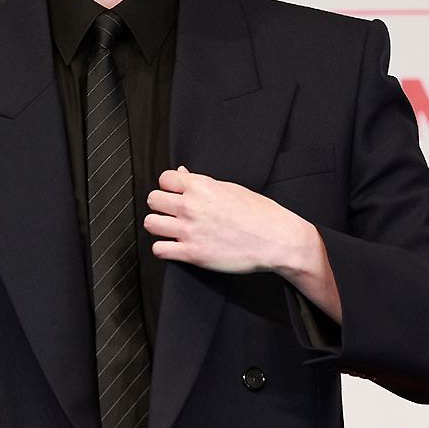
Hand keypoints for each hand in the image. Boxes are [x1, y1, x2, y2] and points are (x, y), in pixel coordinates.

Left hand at [144, 166, 341, 322]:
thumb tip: (181, 174)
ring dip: (159, 227)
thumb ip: (201, 183)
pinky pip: (159, 249)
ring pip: (150, 224)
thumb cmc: (260, 214)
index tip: (176, 196)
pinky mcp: (192, 254)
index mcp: (202, 186)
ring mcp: (190, 230)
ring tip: (171, 231)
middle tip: (172, 214)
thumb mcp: (231, 189)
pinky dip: (164, 249)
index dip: (169, 188)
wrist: (278, 240)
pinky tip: (176, 247)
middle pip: (153, 200)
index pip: (164, 179)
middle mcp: (192, 206)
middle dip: (161, 206)